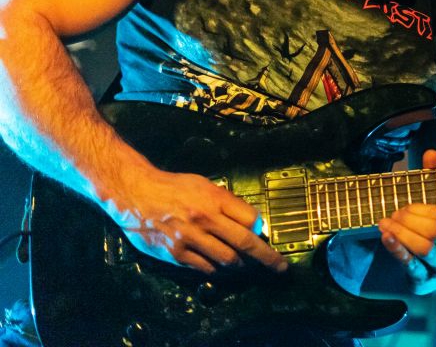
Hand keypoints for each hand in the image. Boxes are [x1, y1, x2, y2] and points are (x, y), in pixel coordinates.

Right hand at [102, 166, 288, 274]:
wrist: (136, 194)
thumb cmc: (172, 188)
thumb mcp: (204, 185)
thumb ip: (226, 203)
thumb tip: (250, 221)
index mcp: (214, 199)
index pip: (251, 219)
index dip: (262, 231)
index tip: (266, 236)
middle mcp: (205, 219)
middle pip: (245, 242)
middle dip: (267, 257)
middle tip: (279, 267)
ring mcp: (190, 238)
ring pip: (227, 260)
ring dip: (242, 266)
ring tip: (248, 267)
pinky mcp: (176, 254)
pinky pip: (205, 269)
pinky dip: (218, 270)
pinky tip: (222, 268)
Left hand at [378, 150, 435, 293]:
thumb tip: (430, 154)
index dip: (421, 209)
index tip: (406, 205)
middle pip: (433, 233)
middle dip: (410, 221)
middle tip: (395, 212)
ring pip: (423, 250)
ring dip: (401, 234)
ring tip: (385, 221)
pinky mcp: (427, 281)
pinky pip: (412, 266)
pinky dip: (397, 250)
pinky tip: (385, 237)